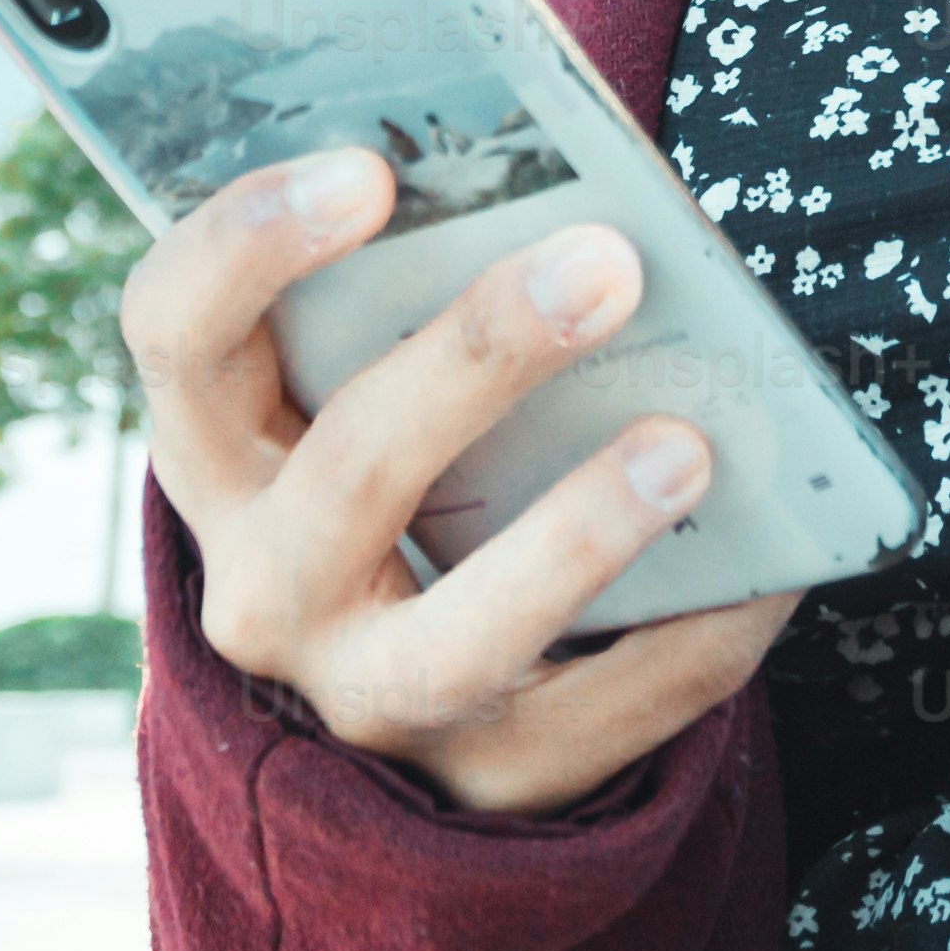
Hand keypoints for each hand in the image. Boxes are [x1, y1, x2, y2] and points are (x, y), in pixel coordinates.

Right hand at [125, 146, 805, 817]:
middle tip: (604, 264)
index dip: (248, 244)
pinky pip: (603, 720)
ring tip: (689, 445)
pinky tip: (773, 561)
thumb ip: (420, 275)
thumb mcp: (369, 376)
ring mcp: (367, 700)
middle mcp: (265, 585)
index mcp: (220, 449)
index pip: (177, 331)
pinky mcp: (483, 789)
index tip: (367, 169)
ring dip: (576, 535)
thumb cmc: (420, 462)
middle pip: (348, 472)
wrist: (424, 703)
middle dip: (477, 361)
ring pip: (454, 641)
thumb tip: (555, 161)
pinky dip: (695, 639)